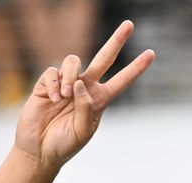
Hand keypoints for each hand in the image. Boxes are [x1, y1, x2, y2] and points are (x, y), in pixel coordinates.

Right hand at [14, 20, 154, 168]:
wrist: (40, 150)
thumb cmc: (64, 144)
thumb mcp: (82, 131)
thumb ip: (86, 108)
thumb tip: (81, 83)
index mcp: (99, 100)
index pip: (122, 80)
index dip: (136, 68)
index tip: (151, 53)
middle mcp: (85, 88)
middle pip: (104, 58)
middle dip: (117, 41)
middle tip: (130, 24)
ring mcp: (66, 84)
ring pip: (74, 61)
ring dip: (71, 76)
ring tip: (65, 96)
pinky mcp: (47, 84)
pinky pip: (53, 72)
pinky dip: (55, 84)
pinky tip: (54, 100)